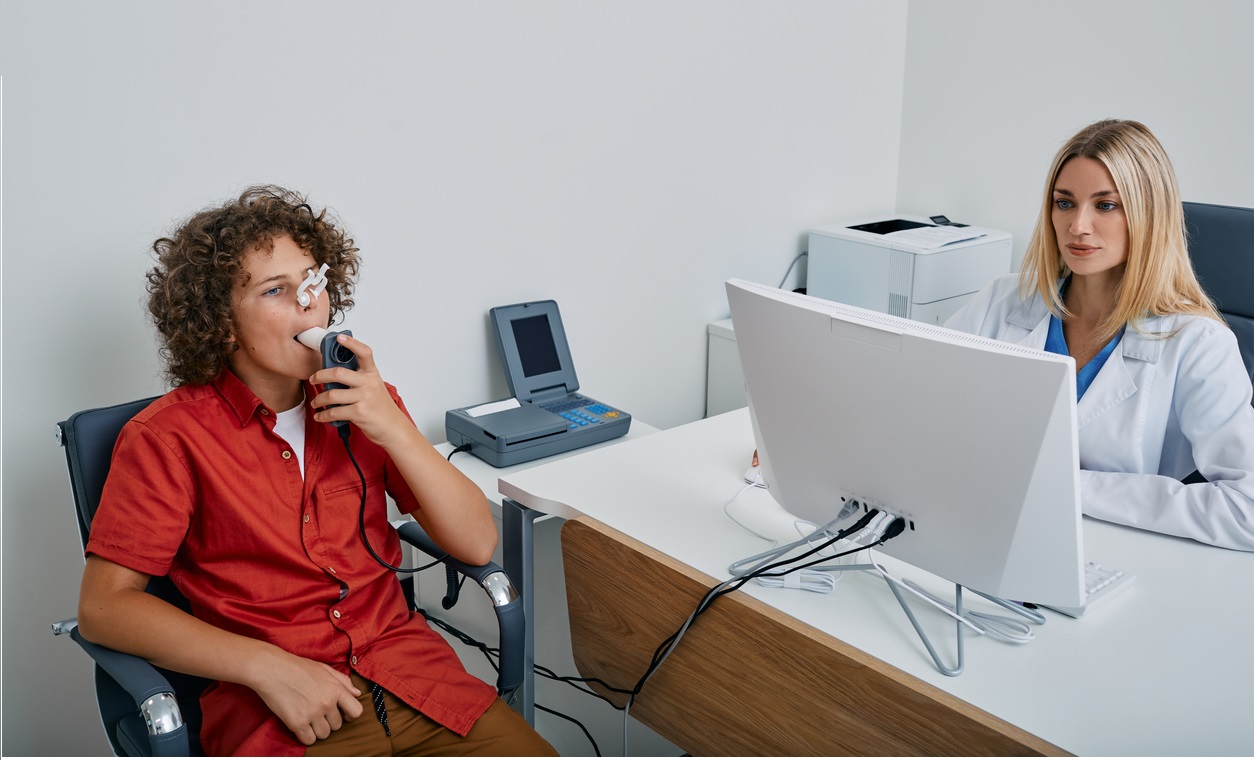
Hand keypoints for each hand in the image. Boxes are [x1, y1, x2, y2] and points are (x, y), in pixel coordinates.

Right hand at [252, 651, 362, 745]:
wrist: (271, 669)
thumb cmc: (297, 667)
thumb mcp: (324, 668)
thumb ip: (343, 681)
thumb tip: (357, 693)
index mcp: (335, 689)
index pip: (356, 711)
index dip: (350, 714)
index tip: (342, 713)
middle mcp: (326, 703)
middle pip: (338, 725)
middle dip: (329, 720)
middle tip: (318, 712)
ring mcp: (312, 714)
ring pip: (324, 734)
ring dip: (318, 729)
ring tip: (309, 717)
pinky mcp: (297, 723)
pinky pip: (309, 740)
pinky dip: (306, 736)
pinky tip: (301, 725)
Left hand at [309, 333, 414, 449]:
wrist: (393, 428)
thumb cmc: (381, 408)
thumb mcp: (373, 388)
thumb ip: (357, 379)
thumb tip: (332, 376)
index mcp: (372, 374)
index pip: (364, 353)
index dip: (351, 343)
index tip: (339, 338)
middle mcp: (368, 383)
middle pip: (338, 373)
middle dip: (320, 376)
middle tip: (313, 379)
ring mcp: (364, 398)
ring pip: (332, 394)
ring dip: (319, 399)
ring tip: (316, 402)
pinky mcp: (359, 413)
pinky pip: (334, 412)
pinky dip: (323, 415)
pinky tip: (320, 415)